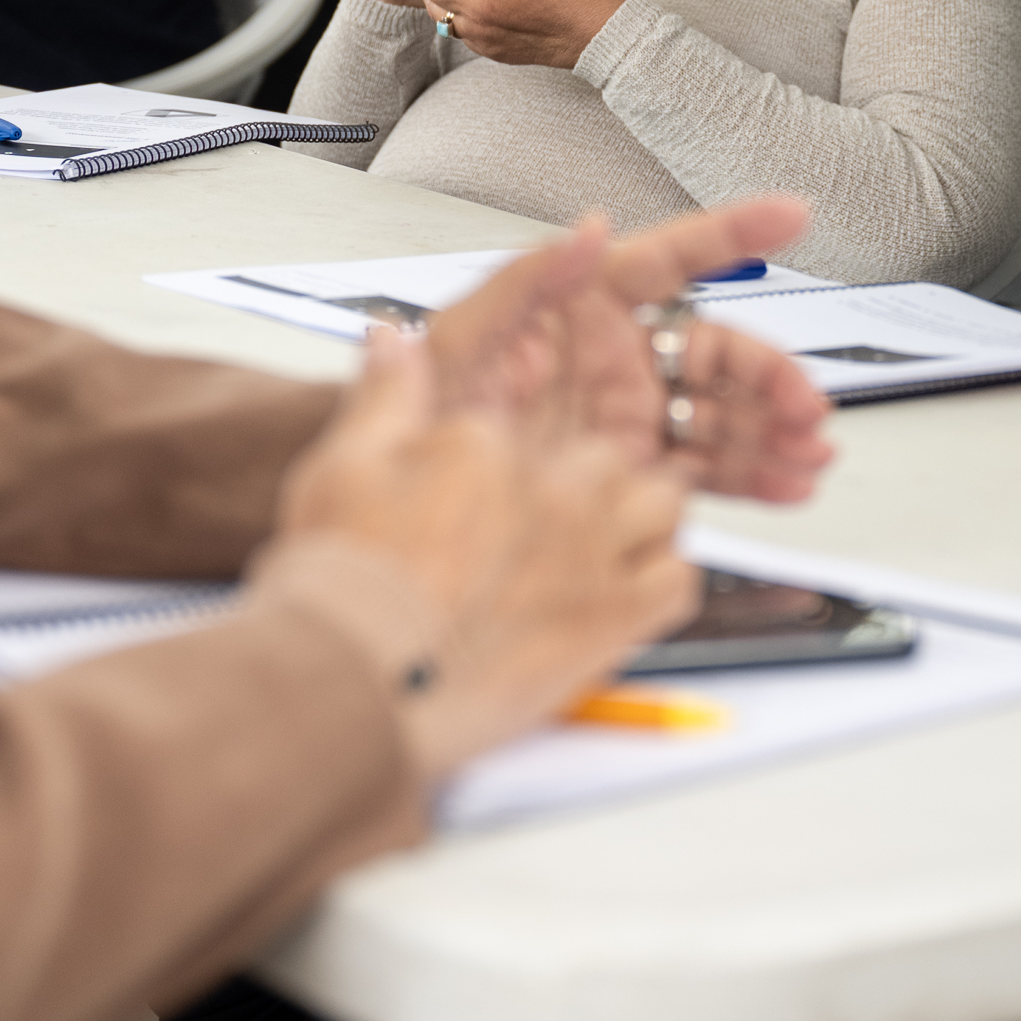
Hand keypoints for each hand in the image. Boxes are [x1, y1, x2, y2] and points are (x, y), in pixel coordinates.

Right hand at [275, 327, 698, 775]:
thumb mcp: (343, 466)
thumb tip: (392, 341)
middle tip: (559, 514)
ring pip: (662, 507)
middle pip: (609, 461)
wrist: (355, 678)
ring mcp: (588, 557)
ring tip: (604, 544)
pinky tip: (626, 593)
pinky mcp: (610, 622)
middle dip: (594, 481)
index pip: (525, 433)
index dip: (510, 467)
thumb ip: (385, 397)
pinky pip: (678, 581)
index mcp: (494, 448)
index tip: (490, 496)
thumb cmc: (346, 585)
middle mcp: (553, 494)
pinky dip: (663, 581)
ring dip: (641, 519)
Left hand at [423, 196, 835, 503]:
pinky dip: (754, 477)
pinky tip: (788, 484)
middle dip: (772, 375)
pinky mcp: (633, 473)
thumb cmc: (418, 404)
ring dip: (774, 429)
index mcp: (585, 306)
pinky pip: (707, 469)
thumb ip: (524, 278)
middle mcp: (618, 358)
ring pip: (724, 413)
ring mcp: (631, 417)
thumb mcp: (459, 334)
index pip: (670, 258)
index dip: (732, 233)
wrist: (402, 500)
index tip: (789, 213)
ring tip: (810, 451)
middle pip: (718, 352)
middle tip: (806, 402)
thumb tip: (587, 229)